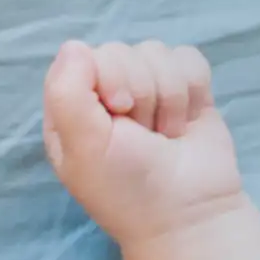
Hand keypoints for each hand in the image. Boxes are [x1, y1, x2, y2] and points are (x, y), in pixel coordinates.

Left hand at [41, 39, 244, 247]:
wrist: (189, 213)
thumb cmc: (128, 187)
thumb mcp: (83, 147)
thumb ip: (67, 93)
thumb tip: (75, 46)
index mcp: (70, 108)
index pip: (81, 57)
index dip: (106, 76)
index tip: (118, 112)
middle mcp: (104, 94)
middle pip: (121, 50)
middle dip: (140, 92)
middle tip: (143, 135)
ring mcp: (146, 89)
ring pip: (156, 53)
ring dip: (168, 98)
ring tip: (164, 136)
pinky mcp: (184, 89)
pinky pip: (188, 58)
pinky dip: (192, 90)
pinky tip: (186, 122)